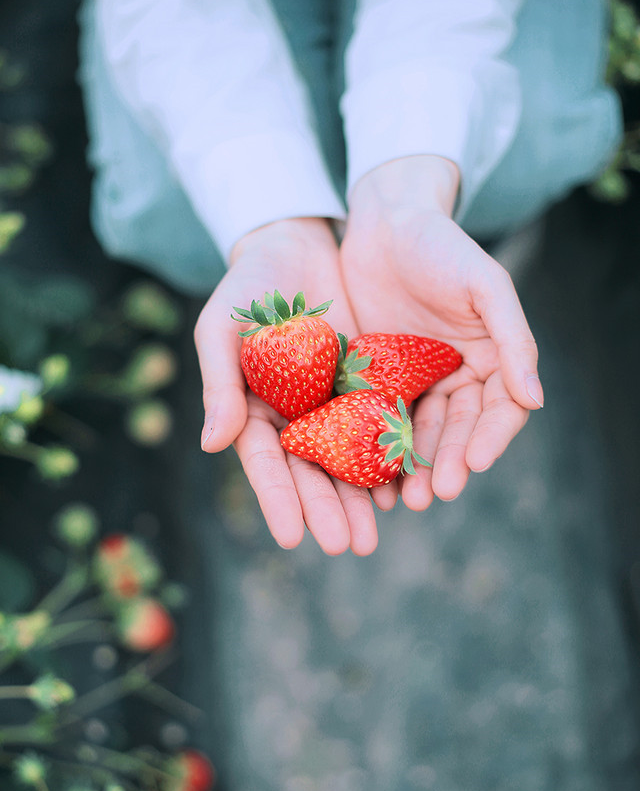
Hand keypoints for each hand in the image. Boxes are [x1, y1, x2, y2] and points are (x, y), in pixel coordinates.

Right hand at [195, 217, 379, 555]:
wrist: (297, 244)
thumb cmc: (248, 286)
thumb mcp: (224, 328)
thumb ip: (220, 383)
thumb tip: (213, 444)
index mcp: (255, 412)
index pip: (266, 463)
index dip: (279, 499)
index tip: (293, 537)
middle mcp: (295, 417)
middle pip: (311, 472)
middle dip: (329, 509)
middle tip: (348, 545)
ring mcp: (333, 404)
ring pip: (348, 459)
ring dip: (362, 496)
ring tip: (377, 532)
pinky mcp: (368, 384)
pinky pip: (381, 425)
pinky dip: (390, 455)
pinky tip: (404, 484)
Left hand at [340, 156, 542, 509]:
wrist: (385, 223)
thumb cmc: (442, 246)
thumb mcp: (485, 285)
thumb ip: (513, 339)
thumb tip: (535, 398)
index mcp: (493, 358)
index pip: (500, 410)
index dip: (491, 439)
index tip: (476, 464)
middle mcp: (458, 376)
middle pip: (459, 430)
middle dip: (450, 463)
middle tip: (437, 494)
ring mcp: (417, 380)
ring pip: (421, 432)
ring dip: (416, 468)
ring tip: (405, 500)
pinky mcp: (378, 379)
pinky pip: (379, 419)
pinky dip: (377, 448)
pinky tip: (369, 476)